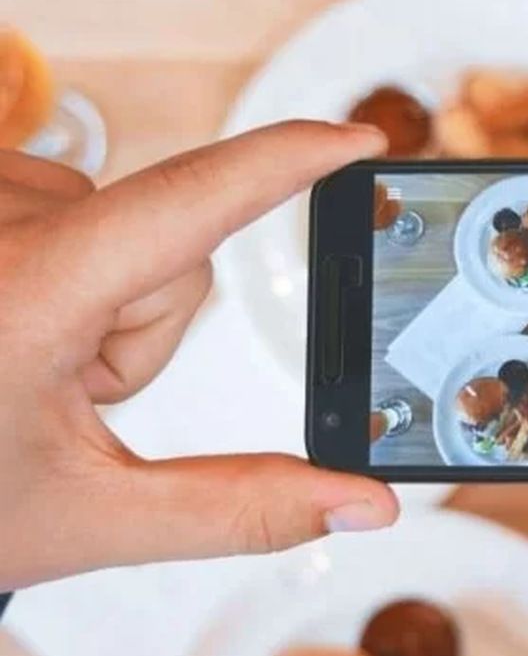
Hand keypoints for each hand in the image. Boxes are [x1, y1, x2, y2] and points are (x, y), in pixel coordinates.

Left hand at [0, 121, 398, 590]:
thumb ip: (242, 508)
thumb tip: (364, 501)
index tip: (358, 139)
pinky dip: (67, 261)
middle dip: (150, 322)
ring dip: (105, 294)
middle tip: (68, 388)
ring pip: (127, 222)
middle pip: (171, 245)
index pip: (187, 204)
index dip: (286, 164)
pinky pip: (72, 200)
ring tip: (28, 354)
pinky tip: (13, 313)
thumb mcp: (93, 516)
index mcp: (23, 297)